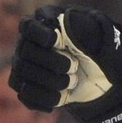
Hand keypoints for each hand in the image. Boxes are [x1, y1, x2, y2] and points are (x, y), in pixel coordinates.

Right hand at [9, 5, 121, 122]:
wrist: (99, 78)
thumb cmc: (97, 51)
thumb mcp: (96, 36)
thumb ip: (80, 26)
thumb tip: (63, 24)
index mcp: (44, 25)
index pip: (27, 26)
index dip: (38, 34)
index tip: (55, 40)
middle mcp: (28, 44)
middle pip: (25, 52)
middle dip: (52, 62)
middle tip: (74, 66)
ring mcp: (24, 65)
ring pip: (21, 74)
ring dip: (50, 81)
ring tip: (72, 82)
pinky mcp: (26, 86)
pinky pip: (25, 94)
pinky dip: (45, 98)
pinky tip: (62, 96)